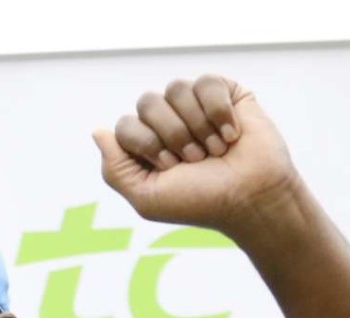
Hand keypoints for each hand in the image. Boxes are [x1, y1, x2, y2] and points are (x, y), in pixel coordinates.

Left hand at [93, 75, 301, 236]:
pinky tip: (232, 135)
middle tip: (195, 160)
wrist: (251, 197)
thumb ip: (115, 168)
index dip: (147, 144)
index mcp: (144, 145)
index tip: (171, 168)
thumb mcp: (146, 197)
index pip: (125, 125)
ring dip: (197, 126)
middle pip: (147, 102)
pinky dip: (219, 112)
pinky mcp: (225, 94)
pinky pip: (207, 83)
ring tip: (215, 150)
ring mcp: (195, 106)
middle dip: (172, 134)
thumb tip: (97, 131)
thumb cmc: (200, 201)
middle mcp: (167, 121)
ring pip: (176, 88)